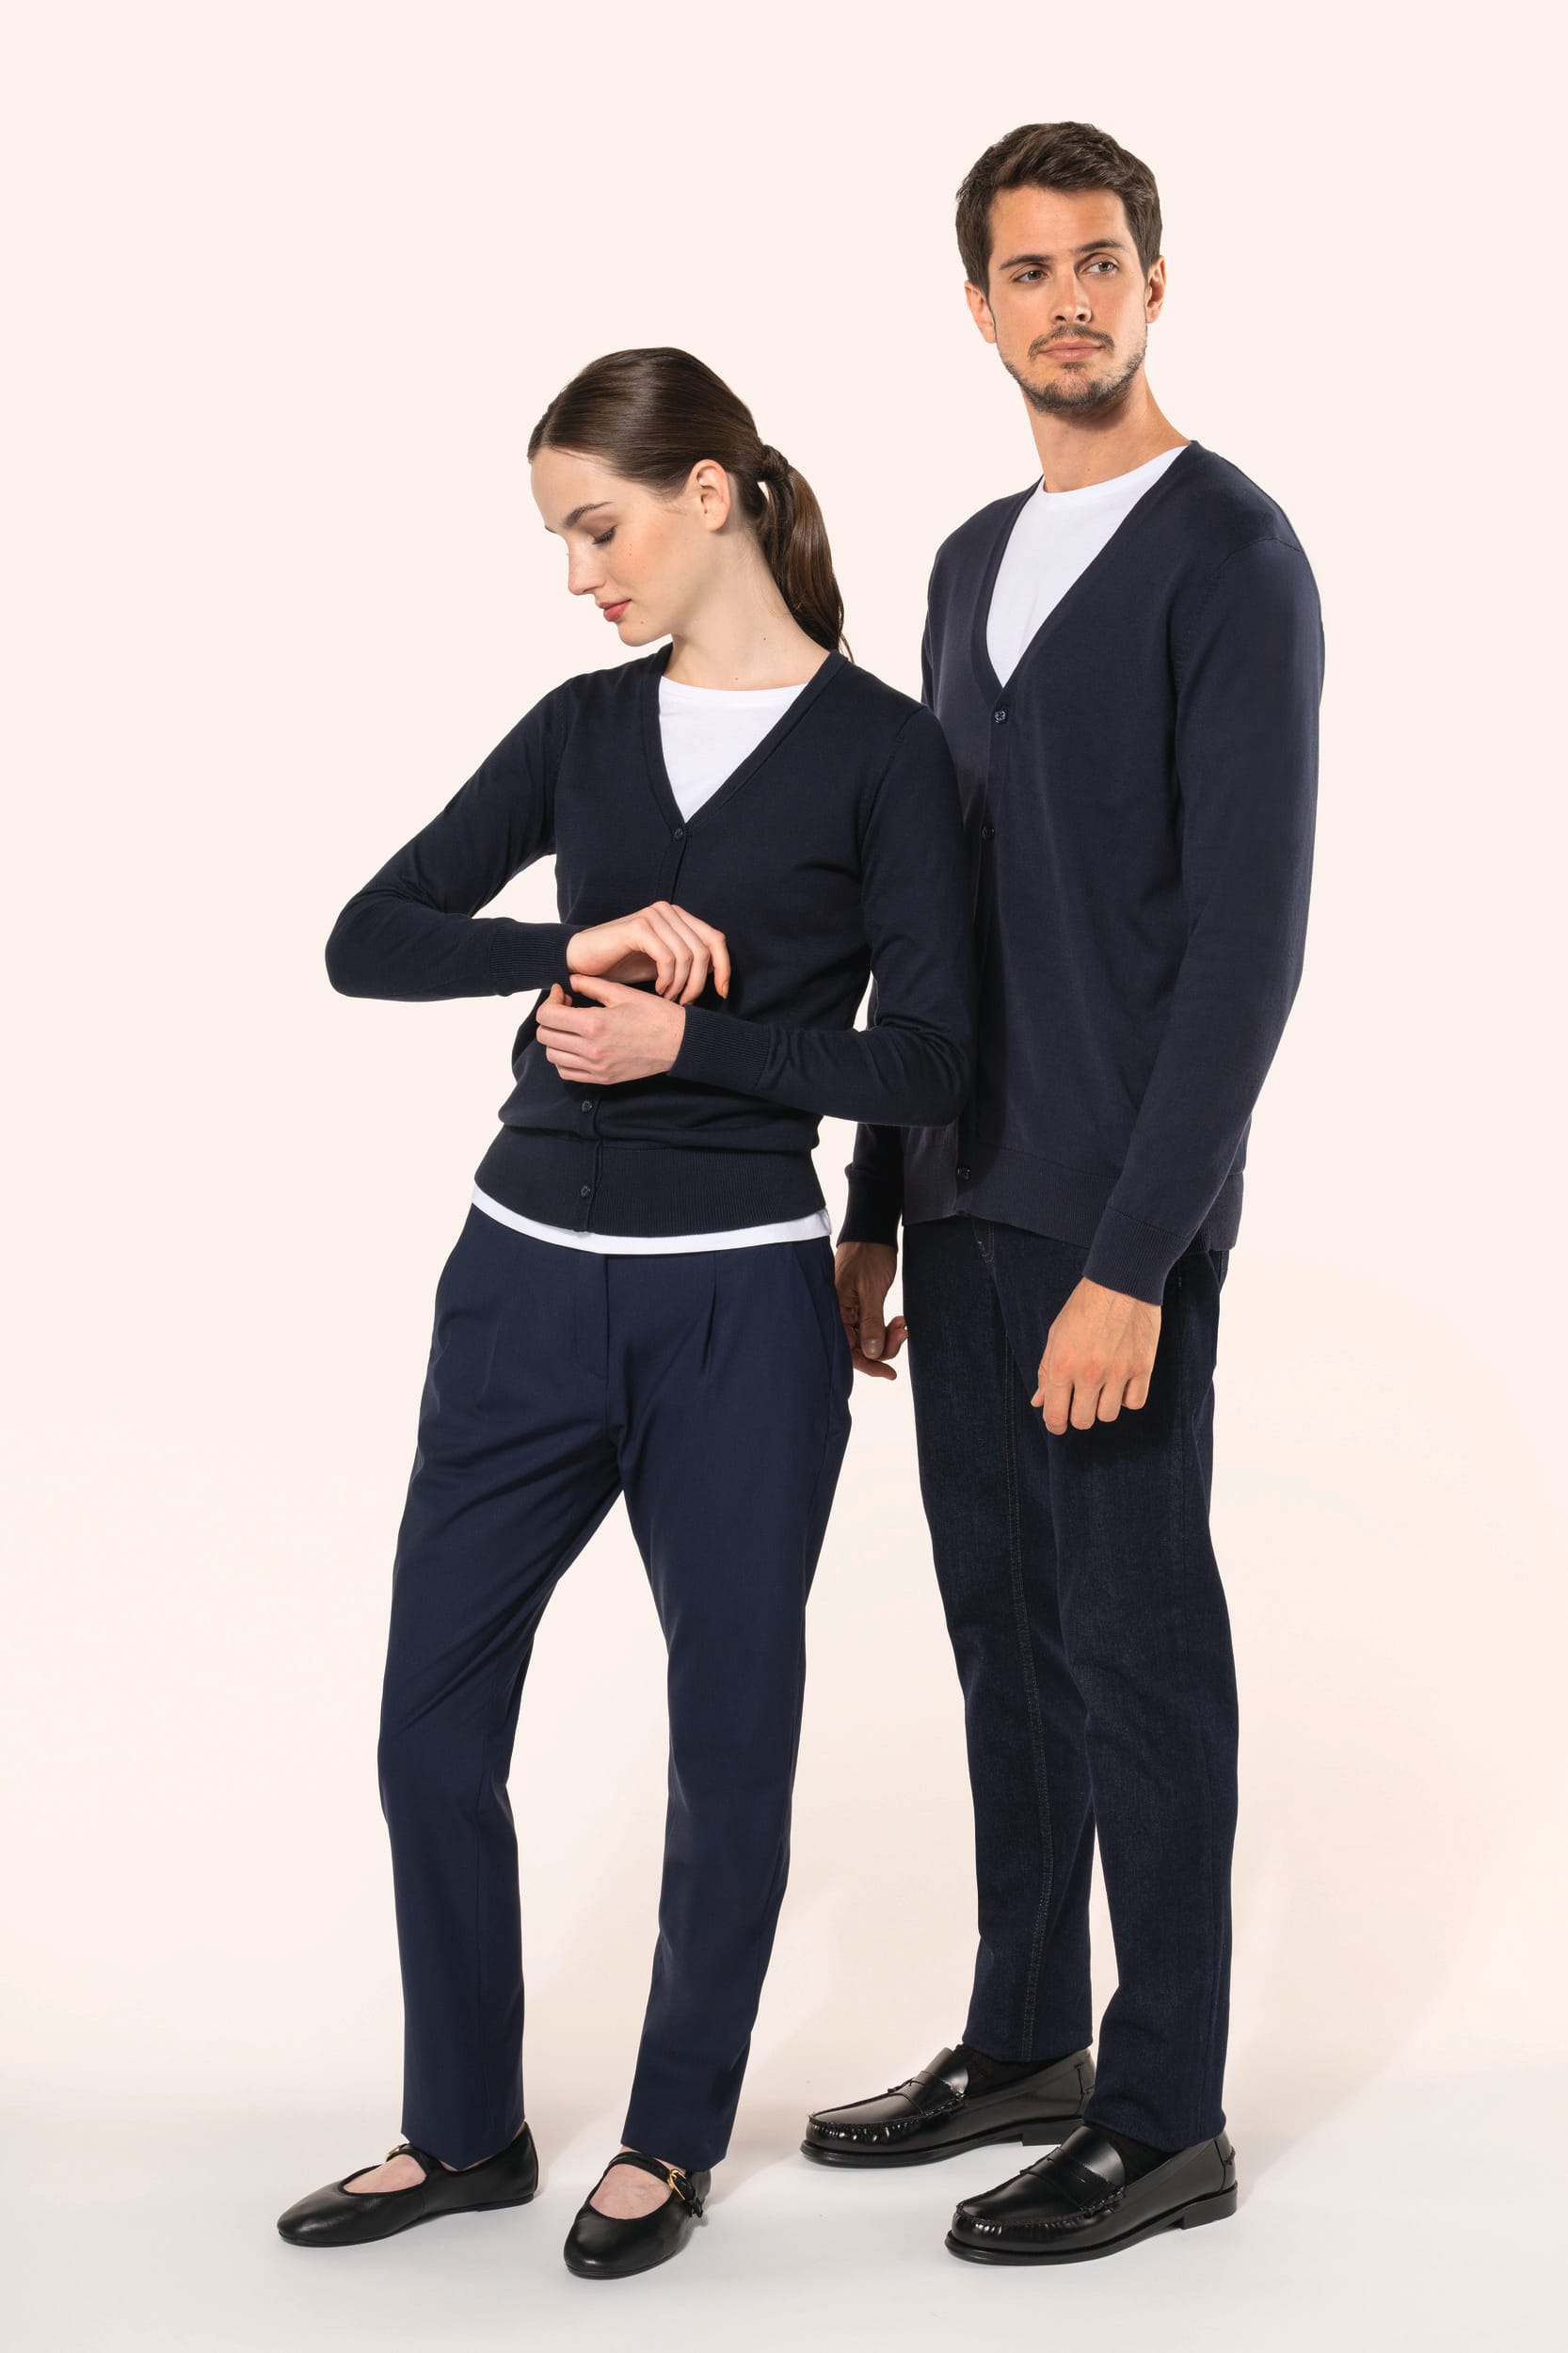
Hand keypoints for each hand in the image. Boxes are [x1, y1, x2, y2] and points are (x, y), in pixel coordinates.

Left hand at [537, 975, 686, 1084]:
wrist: (679, 1043)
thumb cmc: (655, 1015)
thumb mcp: (622, 993)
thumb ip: (591, 984)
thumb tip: (569, 980)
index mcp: (594, 1024)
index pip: (547, 1016)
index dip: (549, 1000)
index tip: (561, 992)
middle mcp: (591, 1049)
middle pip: (545, 1036)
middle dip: (549, 1017)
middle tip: (565, 1007)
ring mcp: (596, 1067)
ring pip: (552, 1056)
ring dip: (555, 1038)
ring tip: (571, 1026)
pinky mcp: (602, 1078)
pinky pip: (567, 1072)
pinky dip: (563, 1059)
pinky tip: (576, 1044)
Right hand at [565, 902, 730, 1003]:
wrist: (581, 960)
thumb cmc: (621, 965)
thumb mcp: (662, 966)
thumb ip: (688, 964)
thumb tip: (718, 973)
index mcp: (678, 917)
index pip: (716, 939)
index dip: (724, 967)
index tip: (722, 993)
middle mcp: (669, 911)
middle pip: (705, 950)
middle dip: (700, 983)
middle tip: (685, 1002)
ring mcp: (654, 916)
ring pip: (689, 956)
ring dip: (682, 984)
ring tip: (669, 997)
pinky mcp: (639, 926)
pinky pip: (668, 957)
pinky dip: (668, 979)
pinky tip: (659, 990)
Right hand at [834, 1241, 905, 1380]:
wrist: (872, 1232)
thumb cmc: (868, 1255)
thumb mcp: (872, 1290)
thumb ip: (871, 1323)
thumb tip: (872, 1353)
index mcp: (834, 1310)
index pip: (847, 1349)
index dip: (868, 1364)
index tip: (889, 1373)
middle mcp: (838, 1314)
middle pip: (858, 1347)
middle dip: (883, 1347)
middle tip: (903, 1333)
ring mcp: (848, 1311)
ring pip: (867, 1339)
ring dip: (887, 1337)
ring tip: (903, 1324)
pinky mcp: (858, 1307)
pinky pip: (870, 1327)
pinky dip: (885, 1328)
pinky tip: (898, 1321)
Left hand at [1032, 1277, 1160, 1431]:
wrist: (1122, 1282)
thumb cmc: (1085, 1305)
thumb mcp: (1056, 1334)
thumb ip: (1046, 1370)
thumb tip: (1039, 1401)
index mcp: (1062, 1365)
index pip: (1055, 1415)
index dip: (1054, 1424)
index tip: (1058, 1422)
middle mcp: (1089, 1373)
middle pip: (1082, 1421)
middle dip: (1078, 1415)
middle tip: (1080, 1400)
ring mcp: (1118, 1373)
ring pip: (1108, 1415)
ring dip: (1103, 1406)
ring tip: (1102, 1386)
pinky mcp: (1143, 1368)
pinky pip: (1134, 1403)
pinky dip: (1127, 1398)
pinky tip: (1122, 1382)